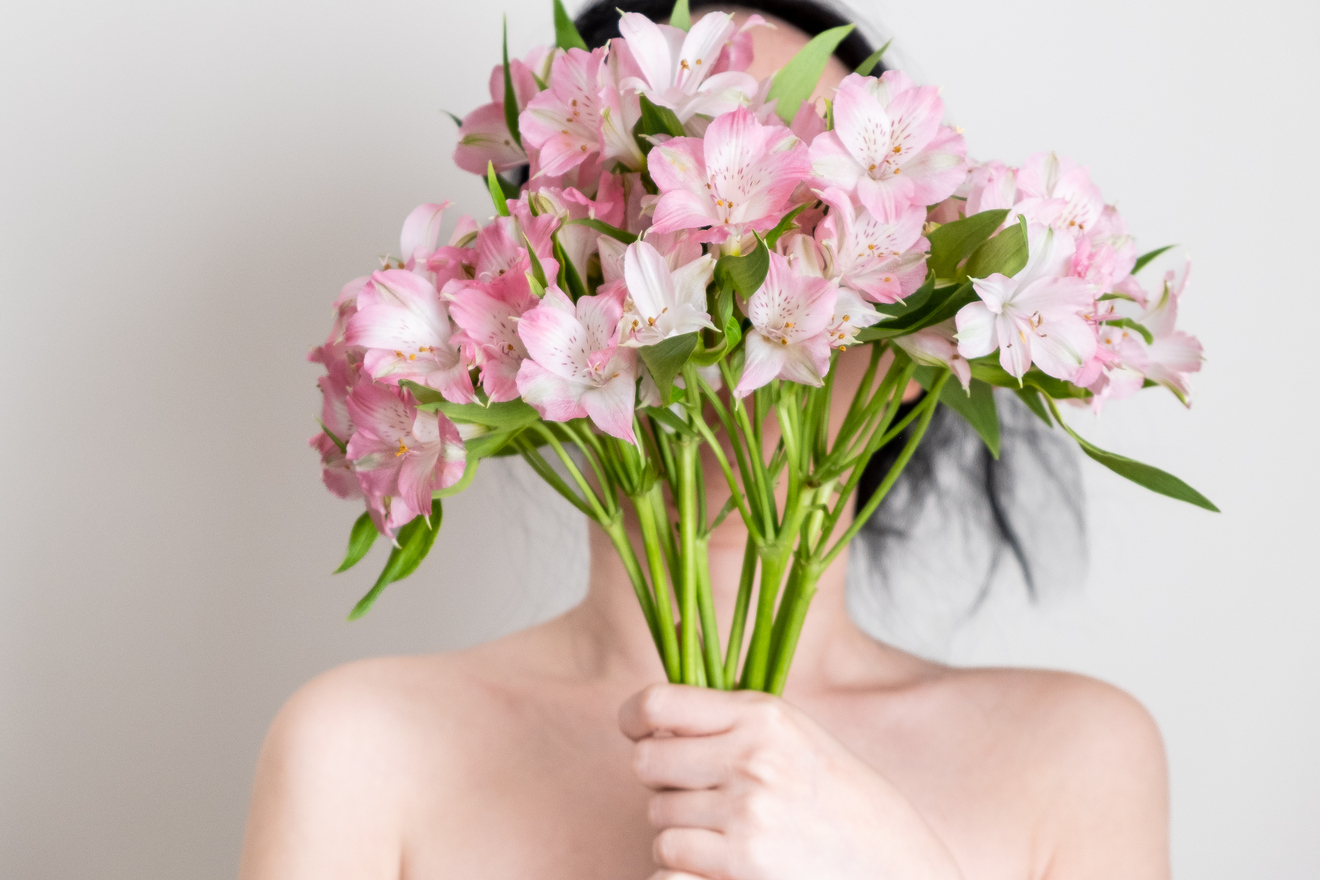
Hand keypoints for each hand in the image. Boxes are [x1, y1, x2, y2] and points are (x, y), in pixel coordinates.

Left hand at [619, 684, 963, 879]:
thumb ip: (735, 727)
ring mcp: (744, 817)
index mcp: (764, 716)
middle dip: (664, 784)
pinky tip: (721, 870)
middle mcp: (750, 759)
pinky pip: (667, 870)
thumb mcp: (800, 743)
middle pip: (647, 765)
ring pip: (658, 824)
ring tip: (732, 841)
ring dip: (682, 836)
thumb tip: (657, 722)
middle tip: (703, 798)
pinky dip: (684, 875)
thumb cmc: (853, 810)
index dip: (635, 719)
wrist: (904, 873)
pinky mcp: (740, 869)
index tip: (637, 731)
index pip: (658, 704)